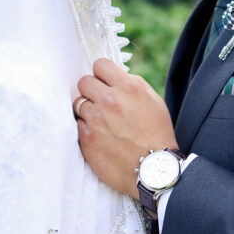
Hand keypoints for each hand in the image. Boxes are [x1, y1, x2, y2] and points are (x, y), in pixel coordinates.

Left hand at [75, 58, 178, 196]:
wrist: (153, 169)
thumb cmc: (157, 134)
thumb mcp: (152, 100)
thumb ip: (130, 84)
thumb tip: (111, 78)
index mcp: (128, 87)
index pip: (100, 65)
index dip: (102, 74)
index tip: (105, 83)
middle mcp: (109, 99)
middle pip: (84, 81)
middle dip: (91, 90)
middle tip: (100, 102)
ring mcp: (95, 119)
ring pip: (78, 103)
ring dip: (87, 110)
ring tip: (101, 122)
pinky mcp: (86, 138)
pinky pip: (77, 123)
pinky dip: (86, 128)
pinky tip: (100, 136)